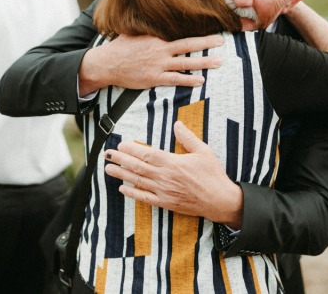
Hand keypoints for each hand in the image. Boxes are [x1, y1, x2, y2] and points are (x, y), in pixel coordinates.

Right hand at [78, 34, 224, 95]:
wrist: (107, 63)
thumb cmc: (121, 48)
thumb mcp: (135, 32)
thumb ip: (150, 28)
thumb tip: (159, 18)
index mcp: (157, 37)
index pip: (181, 32)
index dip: (197, 31)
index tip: (212, 28)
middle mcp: (160, 49)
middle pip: (188, 45)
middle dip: (206, 43)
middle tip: (222, 42)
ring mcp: (158, 64)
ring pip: (185, 62)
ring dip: (203, 62)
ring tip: (218, 62)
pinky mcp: (153, 78)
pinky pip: (174, 79)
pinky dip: (188, 80)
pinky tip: (200, 80)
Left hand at [103, 120, 243, 227]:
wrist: (219, 200)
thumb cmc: (213, 175)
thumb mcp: (203, 151)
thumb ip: (188, 137)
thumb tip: (177, 124)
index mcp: (173, 162)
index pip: (147, 154)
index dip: (131, 149)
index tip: (121, 144)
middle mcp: (165, 177)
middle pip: (137, 167)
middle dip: (120, 159)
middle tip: (107, 154)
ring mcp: (164, 191)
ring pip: (137, 181)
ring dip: (121, 174)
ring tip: (108, 168)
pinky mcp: (166, 203)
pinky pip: (145, 198)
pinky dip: (132, 193)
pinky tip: (122, 188)